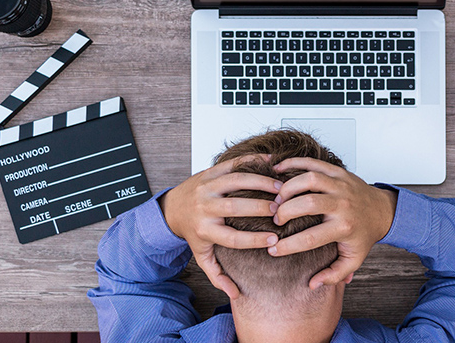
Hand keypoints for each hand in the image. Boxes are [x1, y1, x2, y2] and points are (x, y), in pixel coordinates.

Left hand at [159, 154, 282, 298]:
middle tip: (281, 210)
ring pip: (235, 181)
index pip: (233, 238)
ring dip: (260, 182)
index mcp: (205, 230)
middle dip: (260, 208)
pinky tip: (272, 162)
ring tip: (280, 187)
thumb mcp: (201, 255)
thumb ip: (217, 274)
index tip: (275, 240)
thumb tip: (234, 294)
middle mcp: (204, 207)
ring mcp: (207, 187)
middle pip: (235, 207)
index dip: (255, 240)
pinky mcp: (211, 171)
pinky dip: (253, 161)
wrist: (172, 207)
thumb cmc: (193, 232)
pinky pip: (233, 164)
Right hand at [268, 157, 397, 288]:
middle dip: (285, 212)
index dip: (287, 246)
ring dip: (288, 188)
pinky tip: (277, 170)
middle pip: (307, 204)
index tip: (272, 250)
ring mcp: (340, 185)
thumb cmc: (364, 235)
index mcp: (344, 228)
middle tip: (275, 220)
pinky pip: (313, 163)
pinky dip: (293, 163)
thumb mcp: (353, 259)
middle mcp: (342, 205)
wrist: (383, 211)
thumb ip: (334, 274)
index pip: (310, 238)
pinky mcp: (338, 171)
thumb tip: (312, 285)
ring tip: (277, 199)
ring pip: (309, 179)